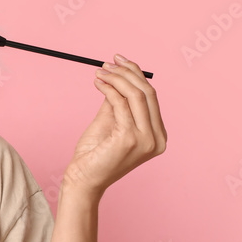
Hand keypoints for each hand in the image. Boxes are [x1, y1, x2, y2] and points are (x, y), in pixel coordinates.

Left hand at [63, 54, 167, 199]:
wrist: (83, 180)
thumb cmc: (95, 155)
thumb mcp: (111, 122)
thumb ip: (119, 102)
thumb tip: (118, 76)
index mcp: (158, 135)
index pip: (152, 97)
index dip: (136, 74)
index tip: (119, 61)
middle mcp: (157, 138)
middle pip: (148, 93)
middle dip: (127, 73)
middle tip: (108, 63)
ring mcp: (146, 140)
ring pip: (136, 95)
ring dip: (116, 78)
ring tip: (99, 72)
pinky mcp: (129, 139)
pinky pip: (121, 104)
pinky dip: (109, 89)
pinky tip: (98, 84)